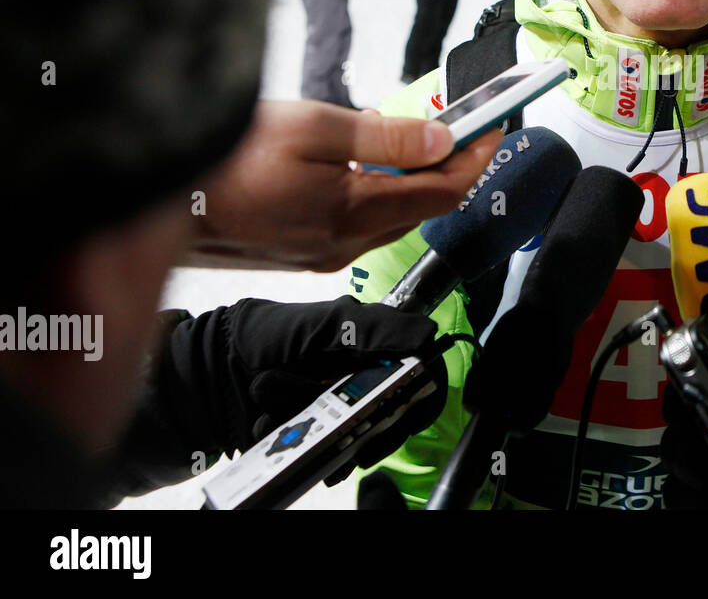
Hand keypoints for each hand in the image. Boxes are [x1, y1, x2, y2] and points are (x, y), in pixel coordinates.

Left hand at [112, 297, 450, 496]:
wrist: (206, 370)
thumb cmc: (266, 334)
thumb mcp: (323, 322)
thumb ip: (376, 328)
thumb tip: (431, 335)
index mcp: (373, 348)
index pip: (420, 377)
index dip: (417, 397)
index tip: (397, 409)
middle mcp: (361, 383)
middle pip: (387, 416)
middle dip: (350, 416)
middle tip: (321, 412)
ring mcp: (336, 413)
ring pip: (350, 438)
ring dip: (309, 424)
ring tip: (271, 408)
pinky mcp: (311, 439)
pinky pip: (317, 456)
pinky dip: (289, 443)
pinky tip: (264, 427)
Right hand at [184, 100, 501, 271]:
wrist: (162, 196)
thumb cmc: (227, 158)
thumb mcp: (315, 128)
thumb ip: (386, 137)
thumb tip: (441, 139)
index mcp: (353, 212)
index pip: (442, 192)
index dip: (475, 158)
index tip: (492, 128)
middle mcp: (345, 244)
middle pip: (423, 208)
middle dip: (450, 167)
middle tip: (460, 126)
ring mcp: (324, 254)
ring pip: (394, 217)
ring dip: (414, 180)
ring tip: (415, 137)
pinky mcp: (305, 254)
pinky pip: (363, 225)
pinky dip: (380, 193)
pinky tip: (367, 164)